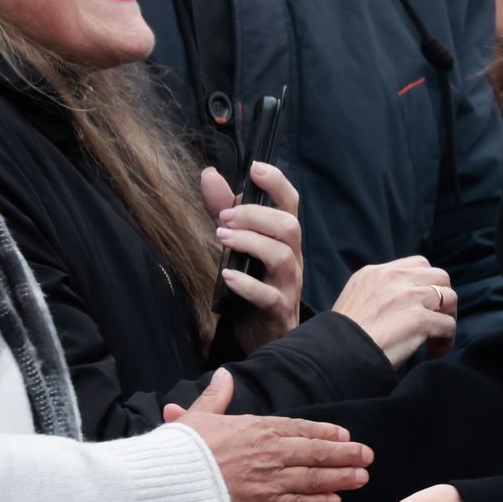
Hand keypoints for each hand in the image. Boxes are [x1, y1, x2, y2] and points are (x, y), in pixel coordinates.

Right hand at [162, 369, 374, 501]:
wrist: (164, 483)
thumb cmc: (178, 450)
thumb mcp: (199, 416)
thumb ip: (217, 397)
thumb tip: (223, 375)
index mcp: (256, 428)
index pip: (300, 428)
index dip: (325, 432)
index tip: (344, 435)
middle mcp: (268, 453)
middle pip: (316, 452)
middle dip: (345, 454)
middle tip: (367, 455)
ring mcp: (267, 480)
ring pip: (313, 478)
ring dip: (341, 477)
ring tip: (362, 477)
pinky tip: (335, 501)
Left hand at [204, 163, 303, 349]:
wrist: (264, 333)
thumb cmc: (253, 282)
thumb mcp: (238, 242)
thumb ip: (224, 209)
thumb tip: (210, 174)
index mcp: (285, 238)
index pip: (290, 204)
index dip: (277, 183)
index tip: (255, 168)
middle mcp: (292, 257)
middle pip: (289, 226)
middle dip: (257, 215)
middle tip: (224, 216)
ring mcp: (288, 284)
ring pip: (282, 256)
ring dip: (250, 242)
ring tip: (222, 237)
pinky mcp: (277, 310)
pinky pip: (268, 295)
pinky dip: (246, 283)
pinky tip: (226, 276)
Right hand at [330, 256, 457, 368]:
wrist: (334, 355)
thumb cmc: (340, 337)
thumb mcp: (354, 300)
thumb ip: (378, 293)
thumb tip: (400, 305)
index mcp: (376, 272)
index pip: (417, 265)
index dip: (426, 284)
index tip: (422, 304)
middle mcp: (394, 278)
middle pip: (439, 276)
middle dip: (442, 297)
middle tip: (435, 319)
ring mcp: (409, 297)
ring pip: (450, 297)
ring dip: (448, 317)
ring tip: (435, 338)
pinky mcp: (420, 319)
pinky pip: (448, 325)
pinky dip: (446, 340)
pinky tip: (433, 352)